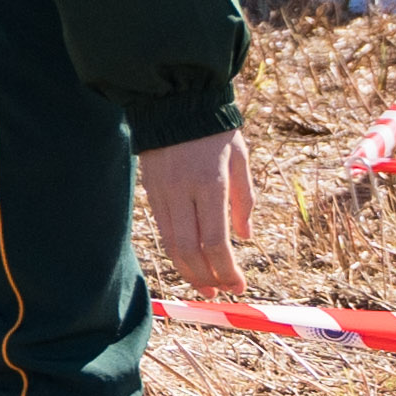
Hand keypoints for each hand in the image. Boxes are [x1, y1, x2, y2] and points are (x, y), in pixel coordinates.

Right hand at [139, 129, 254, 296]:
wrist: (173, 102)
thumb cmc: (215, 130)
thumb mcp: (240, 158)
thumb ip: (244, 199)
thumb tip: (245, 237)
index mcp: (209, 184)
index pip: (215, 242)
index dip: (226, 270)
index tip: (239, 285)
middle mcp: (182, 192)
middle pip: (189, 251)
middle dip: (206, 278)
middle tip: (221, 293)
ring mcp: (162, 193)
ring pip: (171, 245)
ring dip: (189, 272)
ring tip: (205, 287)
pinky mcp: (150, 192)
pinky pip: (163, 230)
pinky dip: (177, 252)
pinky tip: (189, 262)